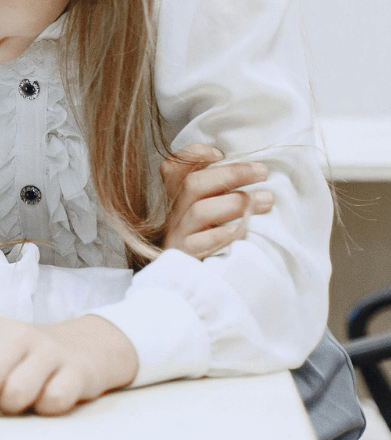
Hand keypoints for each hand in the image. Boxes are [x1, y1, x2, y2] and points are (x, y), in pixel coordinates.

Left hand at [0, 313, 138, 415]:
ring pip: (16, 395)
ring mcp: (50, 352)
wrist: (81, 346)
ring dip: (12, 407)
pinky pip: (52, 403)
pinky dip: (44, 408)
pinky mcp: (77, 372)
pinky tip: (45, 397)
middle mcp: (18, 334)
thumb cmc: (19, 351)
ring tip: (15, 398)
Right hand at [159, 145, 273, 258]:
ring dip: (236, 202)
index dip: (193, 155)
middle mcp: (175, 215)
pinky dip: (221, 235)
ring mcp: (178, 236)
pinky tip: (241, 231)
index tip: (221, 152)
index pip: (173, 168)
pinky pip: (199, 244)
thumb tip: (256, 171)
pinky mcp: (185, 258)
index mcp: (180, 199)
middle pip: (193, 184)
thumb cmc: (214, 244)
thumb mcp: (214, 215)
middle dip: (231, 173)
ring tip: (267, 200)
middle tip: (262, 172)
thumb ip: (223, 194)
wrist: (192, 288)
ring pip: (199, 211)